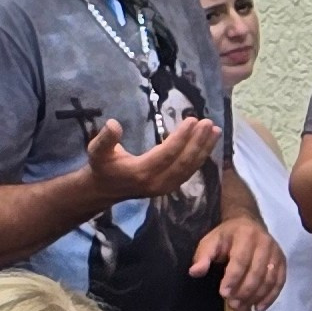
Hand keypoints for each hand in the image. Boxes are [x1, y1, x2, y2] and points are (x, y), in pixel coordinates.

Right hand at [82, 113, 218, 209]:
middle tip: (208, 123)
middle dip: (198, 142)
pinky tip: (208, 144)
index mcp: (141, 172)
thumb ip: (104, 138)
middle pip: (183, 162)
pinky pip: (188, 172)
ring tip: (215, 131)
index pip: (167, 154)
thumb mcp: (96, 151)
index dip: (181, 137)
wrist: (104, 190)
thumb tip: (114, 124)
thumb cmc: (102, 166)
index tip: (192, 120)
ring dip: (204, 149)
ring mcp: (165, 187)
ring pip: (189, 168)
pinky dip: (200, 157)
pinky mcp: (170, 186)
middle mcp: (157, 183)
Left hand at [191, 213, 286, 307]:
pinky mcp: (282, 262)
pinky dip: (270, 297)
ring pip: (269, 279)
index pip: (240, 260)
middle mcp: (264, 243)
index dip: (233, 278)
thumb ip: (202, 257)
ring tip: (242, 308)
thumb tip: (195, 272)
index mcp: (245, 235)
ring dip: (256, 297)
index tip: (223, 293)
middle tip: (232, 305)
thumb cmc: (227, 236)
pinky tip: (258, 308)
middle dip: (244, 291)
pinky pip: (279, 282)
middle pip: (256, 272)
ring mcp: (276, 253)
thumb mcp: (210, 242)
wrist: (249, 224)